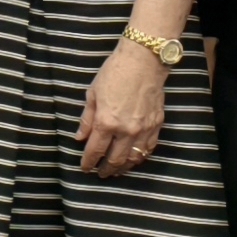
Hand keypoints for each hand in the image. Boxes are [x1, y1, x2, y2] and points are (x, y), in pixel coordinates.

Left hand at [75, 39, 169, 175]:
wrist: (144, 62)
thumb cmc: (114, 73)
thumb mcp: (92, 94)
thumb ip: (87, 119)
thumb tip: (80, 138)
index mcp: (106, 122)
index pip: (95, 150)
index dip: (88, 162)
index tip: (85, 168)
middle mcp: (125, 130)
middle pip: (115, 159)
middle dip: (106, 169)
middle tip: (100, 174)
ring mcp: (143, 130)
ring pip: (134, 158)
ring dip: (124, 167)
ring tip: (116, 170)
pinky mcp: (157, 126)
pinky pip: (148, 148)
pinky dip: (140, 157)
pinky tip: (134, 158)